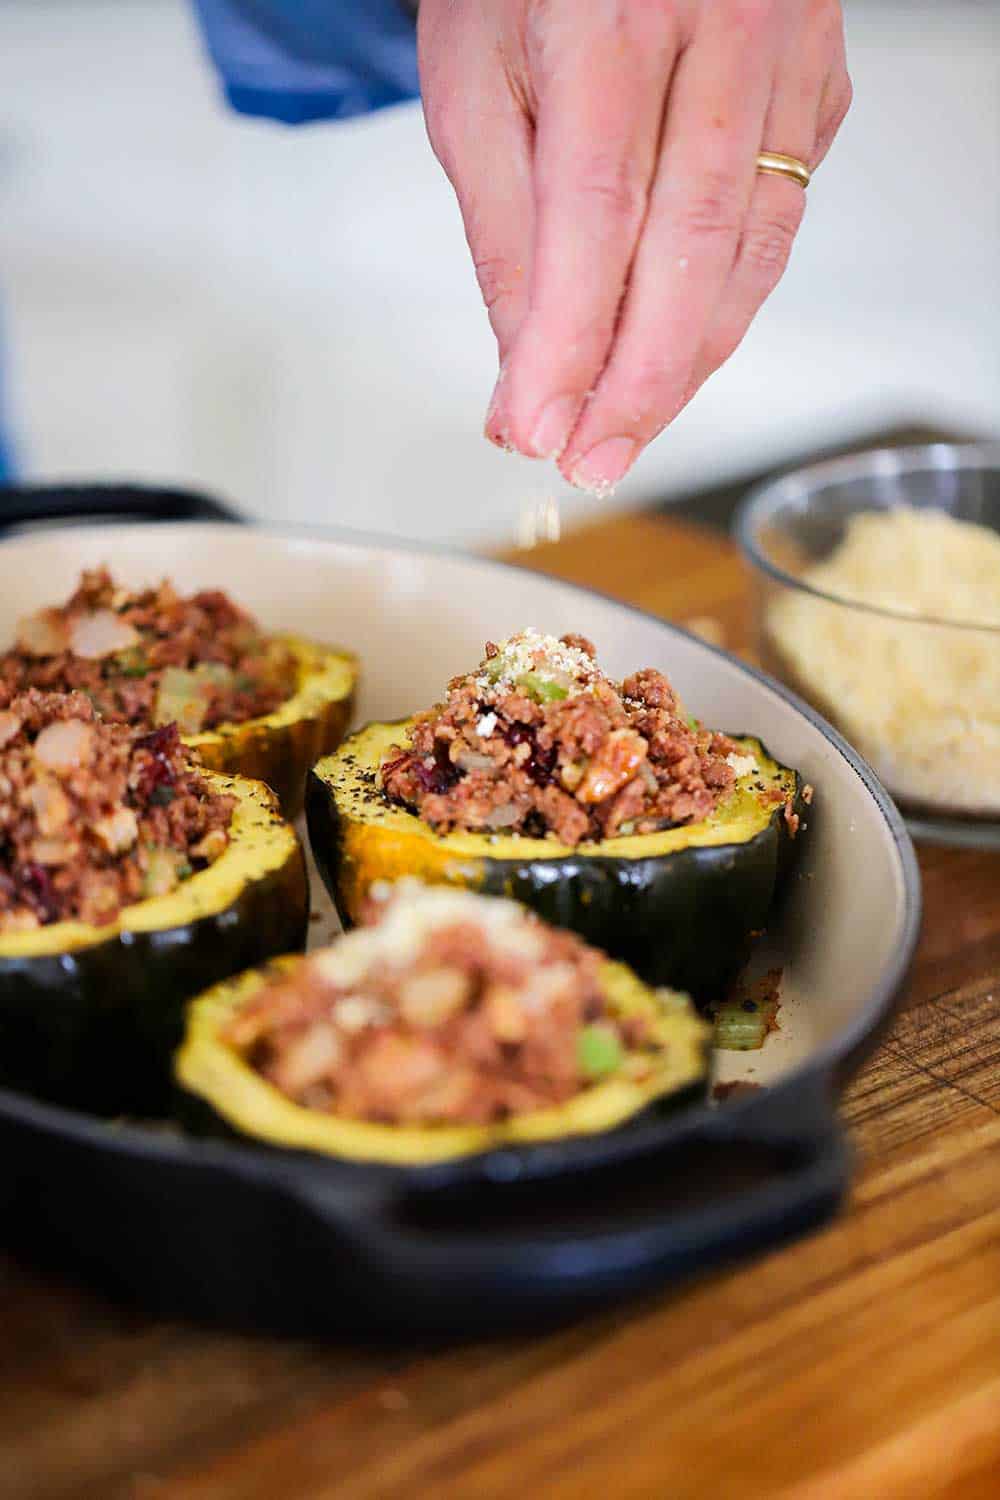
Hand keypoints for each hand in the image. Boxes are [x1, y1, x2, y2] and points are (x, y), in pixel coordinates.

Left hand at [418, 0, 850, 493]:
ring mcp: (789, 50)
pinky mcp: (821, 82)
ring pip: (755, 245)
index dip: (572, 337)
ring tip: (628, 425)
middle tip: (593, 458)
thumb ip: (504, 227)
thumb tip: (527, 366)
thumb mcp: (474, 80)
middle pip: (696, 243)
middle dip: (641, 378)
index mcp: (614, 11)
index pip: (598, 211)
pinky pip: (785, 214)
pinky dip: (732, 296)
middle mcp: (724, 22)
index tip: (538, 426)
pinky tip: (684, 344)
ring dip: (692, 356)